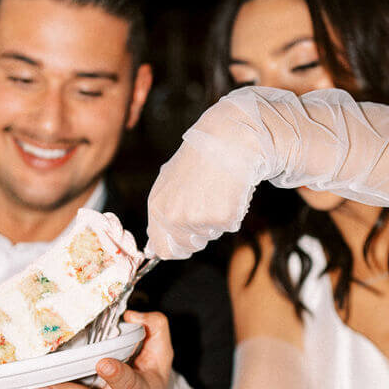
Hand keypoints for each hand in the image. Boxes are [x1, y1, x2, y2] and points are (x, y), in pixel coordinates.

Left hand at [146, 88, 272, 259]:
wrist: (227, 139)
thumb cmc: (199, 159)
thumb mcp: (169, 182)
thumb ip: (161, 215)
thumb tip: (154, 247)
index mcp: (157, 208)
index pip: (163, 249)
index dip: (178, 248)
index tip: (187, 242)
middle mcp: (174, 217)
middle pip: (190, 246)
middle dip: (200, 232)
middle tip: (207, 201)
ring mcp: (198, 219)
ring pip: (212, 235)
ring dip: (217, 220)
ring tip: (218, 190)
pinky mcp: (222, 217)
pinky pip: (231, 226)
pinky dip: (234, 212)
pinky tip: (230, 190)